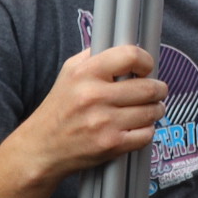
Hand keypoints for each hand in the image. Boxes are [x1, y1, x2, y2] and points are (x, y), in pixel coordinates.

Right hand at [17, 46, 166, 178]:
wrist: (39, 148)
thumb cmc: (59, 108)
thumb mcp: (69, 72)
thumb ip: (97, 56)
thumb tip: (131, 48)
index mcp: (85, 73)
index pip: (131, 56)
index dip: (146, 62)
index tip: (146, 69)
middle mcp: (94, 96)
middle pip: (149, 88)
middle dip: (158, 90)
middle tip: (156, 92)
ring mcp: (103, 122)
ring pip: (152, 111)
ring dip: (155, 110)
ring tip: (148, 109)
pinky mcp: (111, 144)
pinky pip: (147, 134)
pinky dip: (146, 131)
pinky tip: (136, 127)